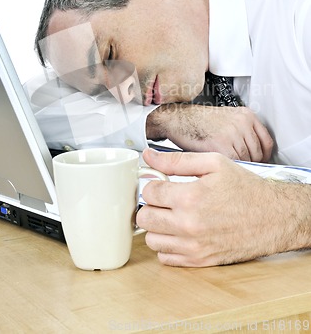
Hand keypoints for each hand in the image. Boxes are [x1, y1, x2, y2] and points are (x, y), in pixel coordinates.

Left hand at [136, 148, 310, 266]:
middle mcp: (188, 225)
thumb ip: (177, 160)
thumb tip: (148, 155)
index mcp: (190, 197)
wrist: (272, 217)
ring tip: (171, 216)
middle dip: (151, 206)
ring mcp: (193, 246)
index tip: (161, 184)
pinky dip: (167, 245)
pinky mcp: (199, 261)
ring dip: (156, 227)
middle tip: (164, 200)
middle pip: (144, 218)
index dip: (153, 184)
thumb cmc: (244, 188)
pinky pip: (165, 258)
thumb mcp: (214, 163)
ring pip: (151, 240)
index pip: (148, 192)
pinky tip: (179, 232)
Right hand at [146, 104, 272, 161]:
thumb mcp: (226, 120)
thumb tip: (252, 155)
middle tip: (243, 172)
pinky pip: (233, 162)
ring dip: (239, 169)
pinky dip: (229, 170)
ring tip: (232, 174)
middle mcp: (242, 123)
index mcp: (246, 115)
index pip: (266, 142)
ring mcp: (233, 133)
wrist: (177, 118)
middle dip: (251, 164)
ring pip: (247, 160)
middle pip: (258, 153)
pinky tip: (223, 171)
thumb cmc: (197, 121)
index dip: (263, 157)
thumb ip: (241, 133)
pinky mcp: (221, 144)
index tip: (259, 164)